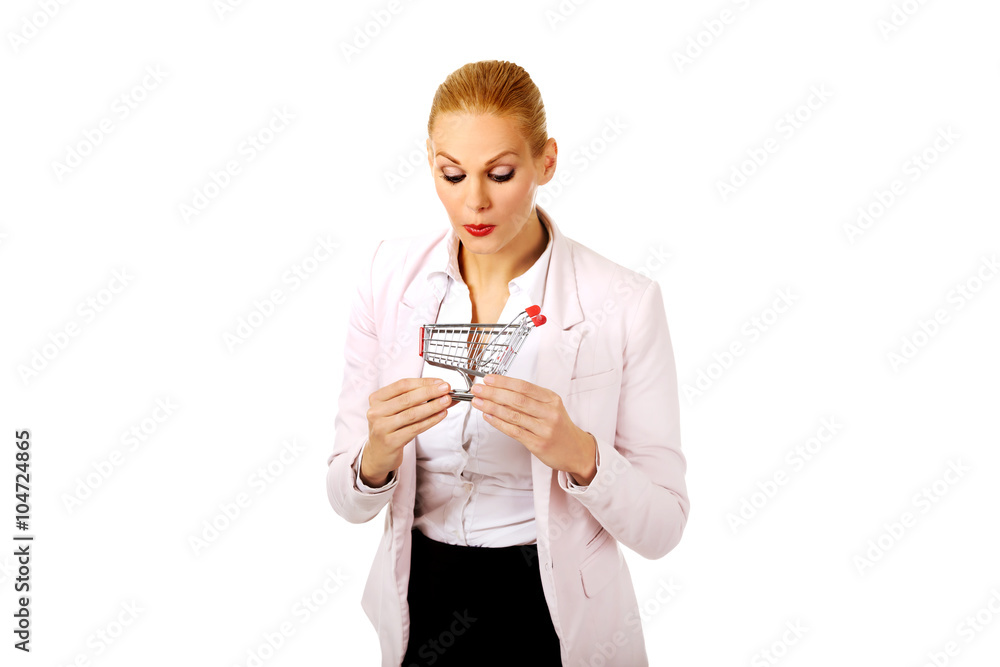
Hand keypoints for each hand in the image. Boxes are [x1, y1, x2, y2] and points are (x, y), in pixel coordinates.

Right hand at [362, 377, 458, 485]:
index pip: (402, 385)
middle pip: (407, 398)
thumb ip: (418, 399)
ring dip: (432, 406)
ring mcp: (381, 427)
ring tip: (446, 401)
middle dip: (430, 392)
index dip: (423, 382)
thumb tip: (442, 391)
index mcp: (377, 398)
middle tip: (446, 389)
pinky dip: (430, 421)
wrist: (378, 453)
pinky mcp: (390, 441)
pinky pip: (415, 428)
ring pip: (412, 414)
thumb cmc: (390, 428)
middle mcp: (376, 412)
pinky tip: (440, 415)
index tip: (439, 382)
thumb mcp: (398, 410)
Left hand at [470, 374, 597, 484]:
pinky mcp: (538, 444)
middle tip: (478, 389)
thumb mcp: (551, 407)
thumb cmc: (560, 427)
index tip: (488, 379)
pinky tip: (489, 416)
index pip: (524, 386)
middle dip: (493, 393)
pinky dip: (499, 423)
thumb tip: (502, 390)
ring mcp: (544, 429)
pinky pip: (514, 431)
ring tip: (478, 402)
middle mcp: (549, 413)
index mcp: (552, 399)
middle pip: (517, 399)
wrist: (576, 450)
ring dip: (492, 407)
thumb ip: (530, 399)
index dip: (504, 382)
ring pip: (513, 415)